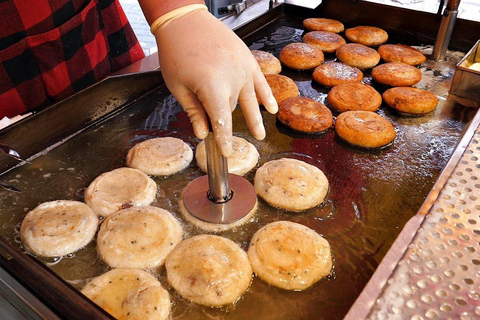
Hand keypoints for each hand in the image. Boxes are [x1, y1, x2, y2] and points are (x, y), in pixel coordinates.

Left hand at [153, 9, 277, 156]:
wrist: (186, 20)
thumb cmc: (177, 52)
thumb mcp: (178, 86)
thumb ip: (194, 111)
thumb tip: (204, 134)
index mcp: (212, 86)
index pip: (223, 121)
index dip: (225, 139)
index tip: (226, 153)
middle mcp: (232, 78)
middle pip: (231, 109)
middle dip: (223, 120)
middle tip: (216, 134)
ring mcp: (243, 68)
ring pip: (247, 99)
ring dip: (253, 118)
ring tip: (259, 136)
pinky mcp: (248, 60)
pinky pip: (261, 82)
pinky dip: (266, 96)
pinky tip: (272, 110)